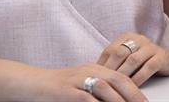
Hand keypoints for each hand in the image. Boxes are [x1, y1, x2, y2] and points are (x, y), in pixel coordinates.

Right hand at [32, 64, 146, 101]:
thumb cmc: (58, 87)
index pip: (122, 78)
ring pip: (105, 89)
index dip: (136, 90)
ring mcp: (78, 80)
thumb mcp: (81, 83)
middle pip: (118, 81)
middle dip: (134, 95)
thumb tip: (116, 98)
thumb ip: (98, 90)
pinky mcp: (67, 91)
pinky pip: (87, 99)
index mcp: (96, 69)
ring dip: (119, 101)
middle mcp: (89, 71)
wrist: (32, 83)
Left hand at [96, 34, 168, 86]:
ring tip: (115, 86)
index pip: (110, 49)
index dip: (100, 64)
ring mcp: (151, 46)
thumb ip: (114, 62)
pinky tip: (132, 86)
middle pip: (120, 52)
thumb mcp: (128, 59)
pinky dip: (139, 77)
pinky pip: (148, 67)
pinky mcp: (162, 56)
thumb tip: (92, 74)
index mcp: (128, 37)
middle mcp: (139, 39)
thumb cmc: (144, 62)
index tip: (93, 78)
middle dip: (110, 69)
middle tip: (102, 83)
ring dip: (123, 74)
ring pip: (133, 60)